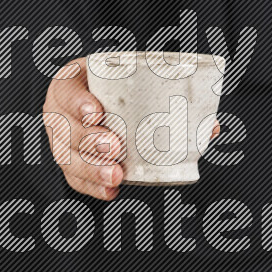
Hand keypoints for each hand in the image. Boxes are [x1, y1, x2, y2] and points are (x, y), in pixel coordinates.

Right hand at [43, 57, 219, 200]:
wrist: (100, 99)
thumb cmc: (120, 88)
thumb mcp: (134, 80)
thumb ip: (169, 96)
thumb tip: (212, 128)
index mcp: (71, 83)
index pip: (67, 90)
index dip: (78, 103)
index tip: (97, 112)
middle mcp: (59, 112)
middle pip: (66, 129)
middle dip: (90, 140)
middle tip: (115, 147)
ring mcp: (60, 140)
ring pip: (67, 157)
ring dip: (91, 169)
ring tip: (115, 175)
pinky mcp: (68, 162)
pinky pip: (74, 178)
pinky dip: (92, 187)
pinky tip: (110, 191)